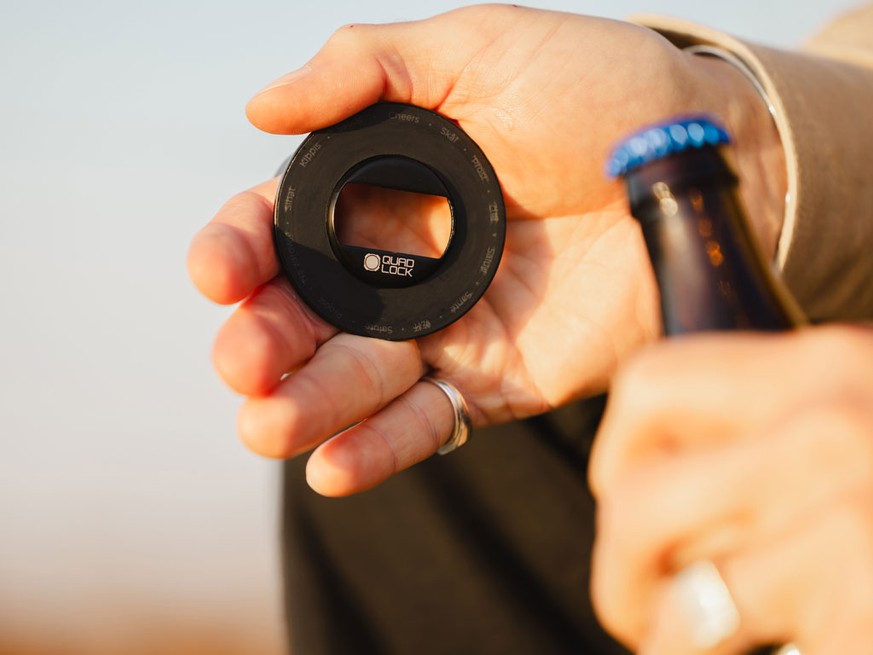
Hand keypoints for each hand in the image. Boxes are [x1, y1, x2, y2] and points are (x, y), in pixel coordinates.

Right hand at [188, 5, 782, 495]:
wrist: (694, 157)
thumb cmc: (595, 89)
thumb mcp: (476, 49)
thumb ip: (365, 68)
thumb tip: (259, 108)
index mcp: (380, 188)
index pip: (285, 226)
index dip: (242, 250)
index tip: (219, 271)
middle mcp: (400, 265)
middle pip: (307, 315)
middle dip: (263, 340)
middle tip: (243, 361)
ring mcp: (445, 329)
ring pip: (355, 378)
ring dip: (306, 406)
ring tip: (267, 424)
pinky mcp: (494, 383)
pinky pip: (428, 424)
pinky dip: (378, 449)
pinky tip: (330, 469)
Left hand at [589, 326, 872, 653]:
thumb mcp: (867, 411)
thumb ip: (787, 422)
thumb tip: (686, 466)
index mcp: (824, 367)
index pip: (648, 386)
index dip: (613, 455)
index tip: (622, 498)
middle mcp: (829, 432)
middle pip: (640, 503)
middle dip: (621, 574)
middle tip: (637, 608)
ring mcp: (851, 525)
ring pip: (680, 604)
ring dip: (667, 639)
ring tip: (682, 643)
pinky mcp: (864, 617)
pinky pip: (725, 648)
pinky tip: (778, 654)